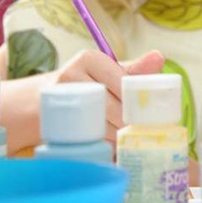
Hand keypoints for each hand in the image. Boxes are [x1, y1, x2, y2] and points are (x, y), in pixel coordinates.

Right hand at [49, 49, 165, 144]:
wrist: (42, 99)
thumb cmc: (88, 85)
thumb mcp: (110, 73)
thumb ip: (136, 70)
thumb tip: (159, 56)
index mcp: (90, 58)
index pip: (123, 83)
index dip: (138, 103)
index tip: (150, 115)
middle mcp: (70, 74)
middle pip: (112, 106)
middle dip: (130, 122)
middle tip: (142, 132)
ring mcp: (58, 98)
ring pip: (99, 124)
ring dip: (117, 136)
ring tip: (126, 139)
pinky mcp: (50, 120)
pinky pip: (84, 137)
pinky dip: (101, 144)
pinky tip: (110, 145)